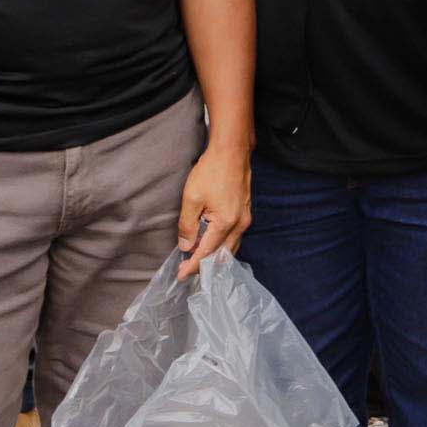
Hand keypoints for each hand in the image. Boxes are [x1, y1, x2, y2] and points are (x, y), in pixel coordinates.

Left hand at [177, 141, 251, 274]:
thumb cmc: (212, 170)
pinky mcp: (246, 212)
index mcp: (226, 223)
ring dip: (214, 256)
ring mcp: (245, 218)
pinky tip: (212, 244)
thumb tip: (185, 246)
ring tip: (197, 260)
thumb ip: (188, 225)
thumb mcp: (192, 198)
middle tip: (186, 270)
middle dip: (204, 265)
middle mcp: (240, 224)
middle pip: (222, 255)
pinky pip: (234, 237)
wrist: (232, 151)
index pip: (206, 252)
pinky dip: (222, 246)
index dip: (192, 266)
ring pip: (230, 247)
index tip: (181, 275)